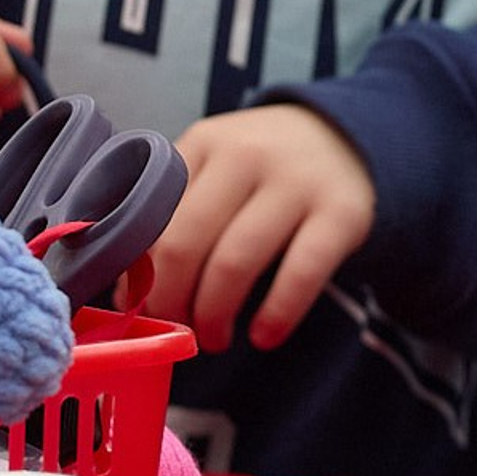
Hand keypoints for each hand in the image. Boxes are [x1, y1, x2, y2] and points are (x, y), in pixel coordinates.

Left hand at [147, 105, 376, 351]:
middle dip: (171, 301)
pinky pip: (300, 273)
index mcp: (205, 143)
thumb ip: (173, 210)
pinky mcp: (342, 213)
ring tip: (214, 338)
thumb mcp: (215, 166)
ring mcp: (297, 182)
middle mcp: (247, 155)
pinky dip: (275, 314)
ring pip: (234, 263)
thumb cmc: (262, 168)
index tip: (139, 305)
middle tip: (176, 327)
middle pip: (185, 244)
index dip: (138, 272)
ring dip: (214, 315)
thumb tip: (129, 288)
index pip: (151, 217)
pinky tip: (264, 336)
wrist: (347, 138)